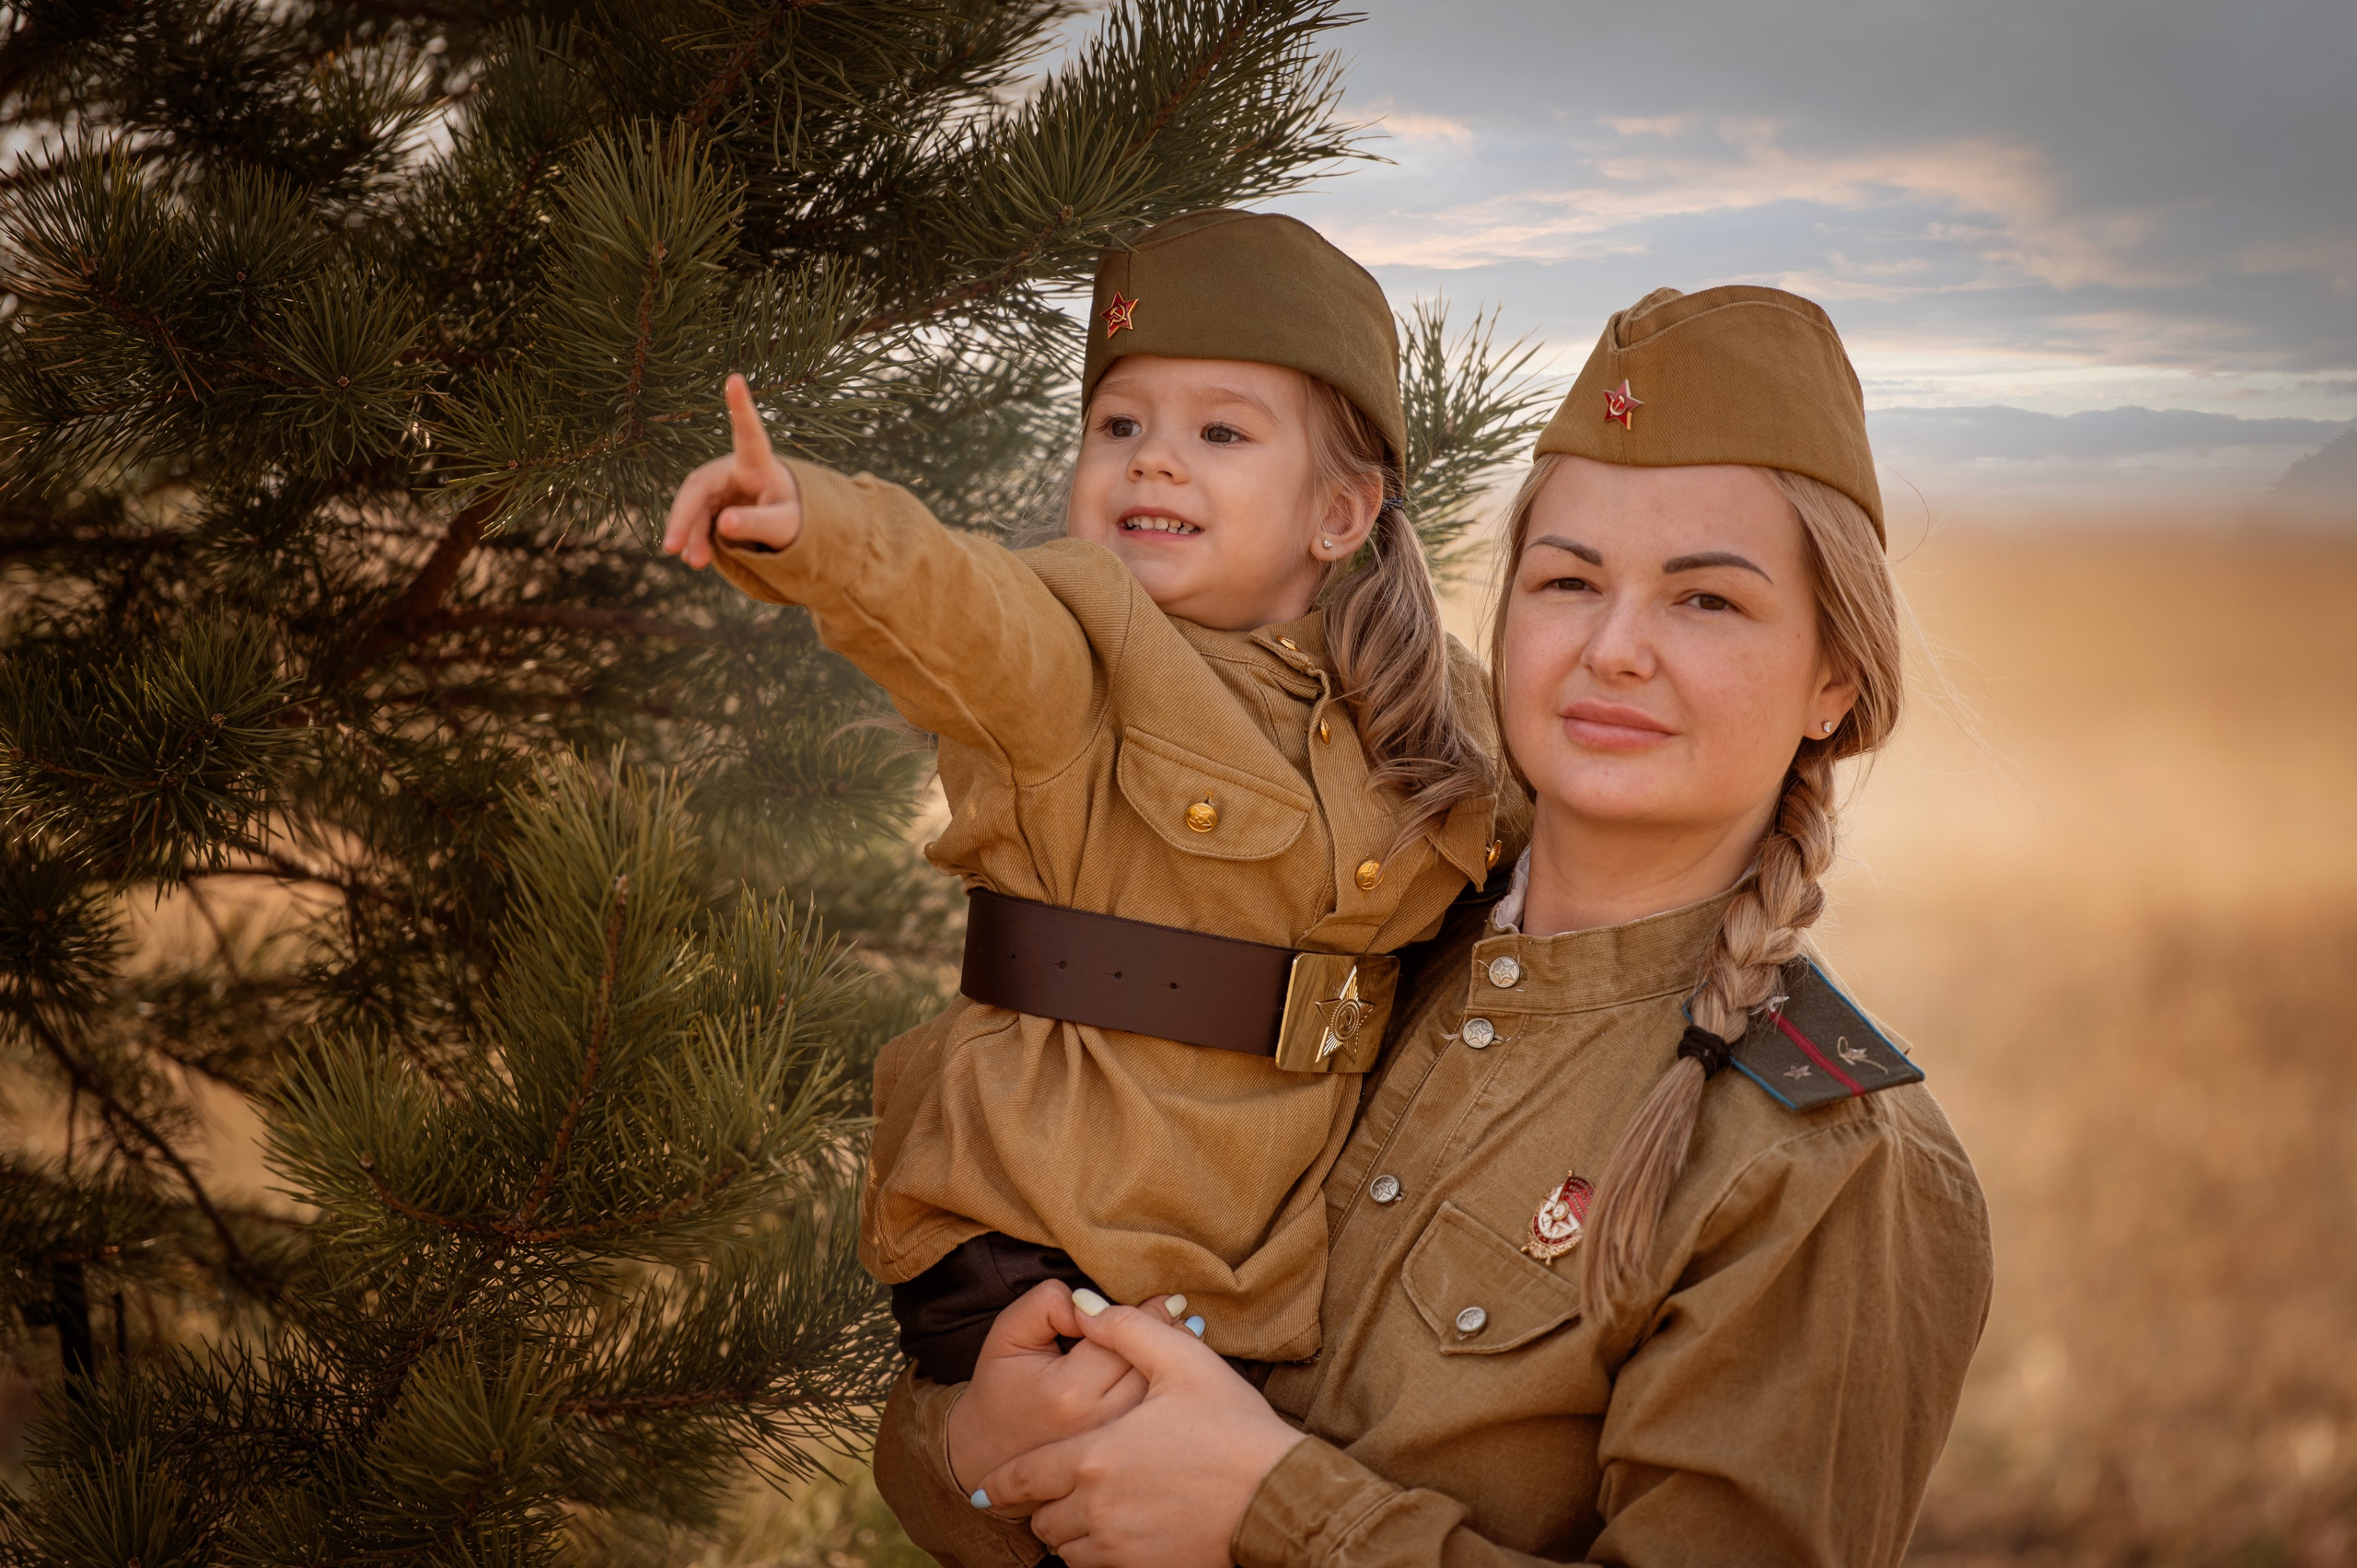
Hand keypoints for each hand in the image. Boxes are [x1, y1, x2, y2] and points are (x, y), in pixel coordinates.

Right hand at [662, 373, 801, 567]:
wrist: (784, 523)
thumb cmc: (790, 516)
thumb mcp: (783, 526)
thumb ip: (758, 524)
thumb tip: (726, 524)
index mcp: (757, 465)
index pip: (749, 434)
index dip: (742, 408)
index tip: (736, 379)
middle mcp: (733, 469)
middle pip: (700, 487)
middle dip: (685, 517)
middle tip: (672, 546)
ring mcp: (718, 486)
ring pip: (694, 507)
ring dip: (689, 534)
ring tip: (694, 563)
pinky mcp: (709, 502)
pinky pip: (695, 520)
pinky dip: (694, 540)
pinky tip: (694, 558)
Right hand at [946, 1283, 1177, 1513]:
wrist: (989, 1460)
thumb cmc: (1000, 1391)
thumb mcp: (1007, 1336)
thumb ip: (1043, 1306)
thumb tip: (1087, 1300)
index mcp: (1068, 1389)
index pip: (1124, 1337)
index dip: (1150, 1313)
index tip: (1171, 1299)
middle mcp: (1098, 1421)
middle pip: (1151, 1366)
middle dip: (1171, 1335)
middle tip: (1184, 1313)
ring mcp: (1113, 1445)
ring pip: (1161, 1396)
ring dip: (1176, 1365)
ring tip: (1185, 1338)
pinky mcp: (1121, 1461)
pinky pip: (1156, 1419)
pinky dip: (1169, 1393)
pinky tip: (1173, 1375)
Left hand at [973, 1301, 1302, 1567]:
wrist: (1277, 1496)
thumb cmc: (1232, 1425)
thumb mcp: (1181, 1361)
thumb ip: (1124, 1328)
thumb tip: (1080, 1302)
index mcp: (1095, 1456)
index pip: (1023, 1478)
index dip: (999, 1485)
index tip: (985, 1490)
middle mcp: (1096, 1508)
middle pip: (1041, 1519)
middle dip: (1042, 1504)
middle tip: (1053, 1491)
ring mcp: (1120, 1546)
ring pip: (1066, 1549)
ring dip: (1068, 1531)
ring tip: (1085, 1509)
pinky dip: (1095, 1554)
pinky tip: (1115, 1530)